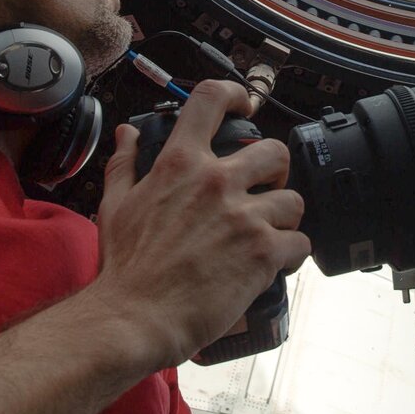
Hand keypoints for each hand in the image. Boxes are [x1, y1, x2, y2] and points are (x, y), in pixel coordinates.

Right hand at [88, 79, 309, 368]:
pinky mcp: (263, 252)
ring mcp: (244, 216)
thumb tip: (128, 134)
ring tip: (269, 236)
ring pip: (294, 200)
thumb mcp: (114, 206)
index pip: (211, 101)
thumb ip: (125, 164)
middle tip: (266, 190)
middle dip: (276, 171)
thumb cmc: (125, 268)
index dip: (235, 95)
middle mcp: (216, 181)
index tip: (244, 106)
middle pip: (274, 152)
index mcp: (179, 164)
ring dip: (285, 219)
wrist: (135, 318)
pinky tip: (276, 263)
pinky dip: (292, 254)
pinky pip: (300, 242)